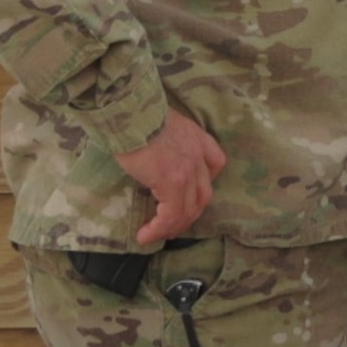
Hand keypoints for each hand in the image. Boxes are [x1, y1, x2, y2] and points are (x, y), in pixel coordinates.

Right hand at [115, 108, 227, 244]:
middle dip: (188, 214)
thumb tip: (152, 156)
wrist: (130, 112)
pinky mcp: (172, 183)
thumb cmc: (137, 115)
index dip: (204, 183)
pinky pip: (171, 215)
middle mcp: (198, 156)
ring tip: (154, 235)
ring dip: (172, 227)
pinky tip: (146, 234)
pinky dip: (159, 228)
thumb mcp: (162, 122)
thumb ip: (167, 140)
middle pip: (203, 195)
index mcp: (198, 138)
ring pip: (189, 209)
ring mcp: (188, 170)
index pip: (216, 163)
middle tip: (171, 225)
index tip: (189, 195)